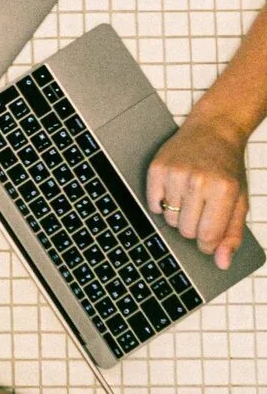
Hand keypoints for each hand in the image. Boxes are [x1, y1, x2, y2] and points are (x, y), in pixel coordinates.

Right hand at [147, 116, 249, 269]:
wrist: (213, 131)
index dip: (208, 242)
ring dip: (178, 214)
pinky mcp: (157, 169)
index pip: (208, 236)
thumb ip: (232, 234)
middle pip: (186, 230)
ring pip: (169, 219)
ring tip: (189, 195)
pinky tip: (175, 190)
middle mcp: (199, 181)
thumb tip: (222, 262)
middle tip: (201, 209)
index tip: (209, 236)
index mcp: (224, 190)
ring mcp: (175, 174)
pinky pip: (153, 205)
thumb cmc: (227, 168)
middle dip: (193, 226)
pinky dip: (162, 204)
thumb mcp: (240, 200)